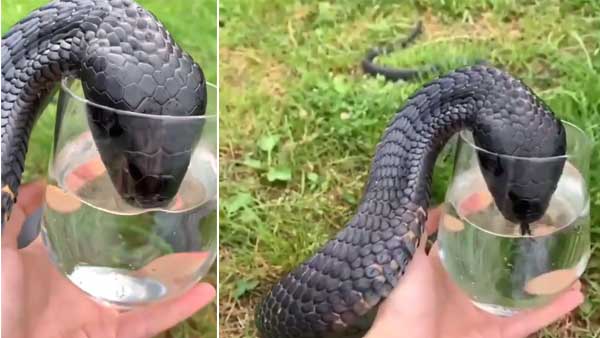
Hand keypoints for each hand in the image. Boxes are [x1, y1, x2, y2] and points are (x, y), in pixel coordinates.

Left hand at [1, 181, 215, 337]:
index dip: (100, 216)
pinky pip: (148, 322)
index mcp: (52, 267)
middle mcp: (78, 288)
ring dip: (176, 278)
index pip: (81, 236)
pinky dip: (178, 310)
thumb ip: (14, 216)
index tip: (122, 192)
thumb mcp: (1, 251)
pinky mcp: (109, 334)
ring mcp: (96, 313)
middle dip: (148, 247)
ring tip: (203, 256)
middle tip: (176, 222)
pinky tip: (204, 291)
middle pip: (121, 264)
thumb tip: (36, 183)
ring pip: (145, 293)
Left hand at [365, 207, 583, 337]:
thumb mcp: (410, 256)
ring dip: (545, 287)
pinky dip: (549, 312)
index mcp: (443, 272)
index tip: (504, 212)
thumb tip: (435, 202)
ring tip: (570, 272)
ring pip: (518, 299)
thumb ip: (420, 230)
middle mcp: (463, 292)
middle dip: (519, 260)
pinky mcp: (491, 334)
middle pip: (498, 274)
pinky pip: (525, 323)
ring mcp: (478, 315)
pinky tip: (572, 296)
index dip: (484, 231)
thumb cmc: (403, 299)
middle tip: (544, 242)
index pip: (467, 247)